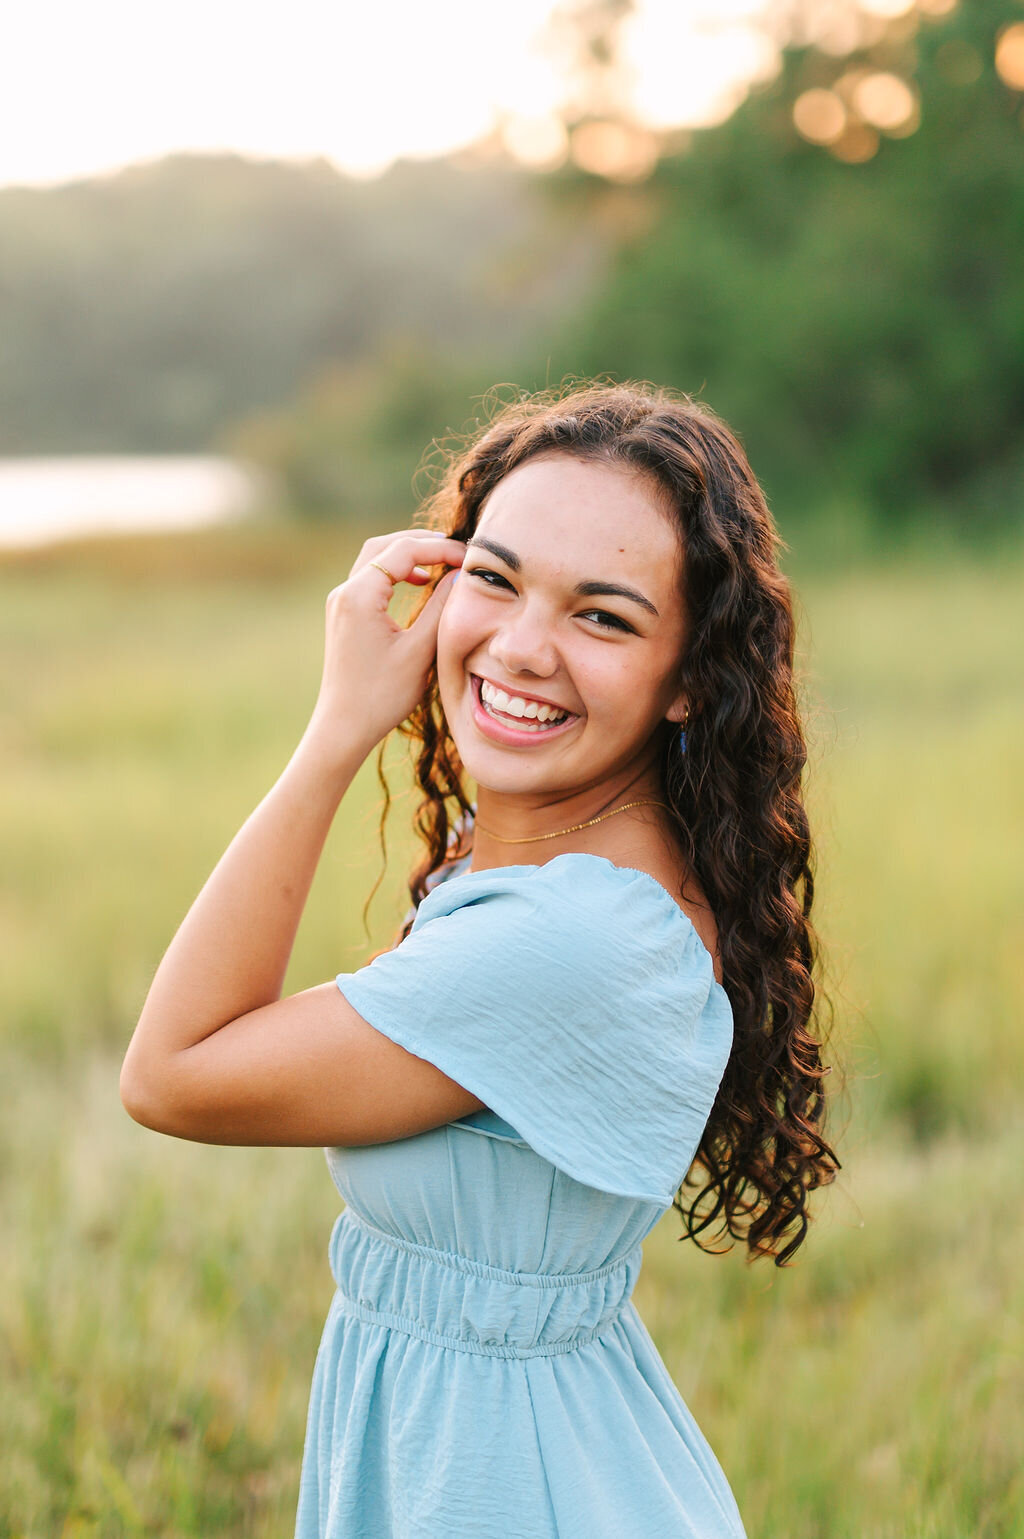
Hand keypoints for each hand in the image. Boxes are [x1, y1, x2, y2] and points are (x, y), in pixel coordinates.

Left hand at [305, 528, 464, 762]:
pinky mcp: (344, 615)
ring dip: (409, 556)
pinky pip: (371, 578)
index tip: (469, 558)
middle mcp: (344, 593)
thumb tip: (461, 576)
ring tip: (442, 564)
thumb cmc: (382, 695)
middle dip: (423, 544)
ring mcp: (341, 603)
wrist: (344, 727)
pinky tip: (421, 583)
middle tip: (458, 551)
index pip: (403, 551)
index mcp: (359, 596)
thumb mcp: (420, 651)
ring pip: (376, 558)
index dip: (440, 549)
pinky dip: (397, 572)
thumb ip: (441, 608)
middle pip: (385, 545)